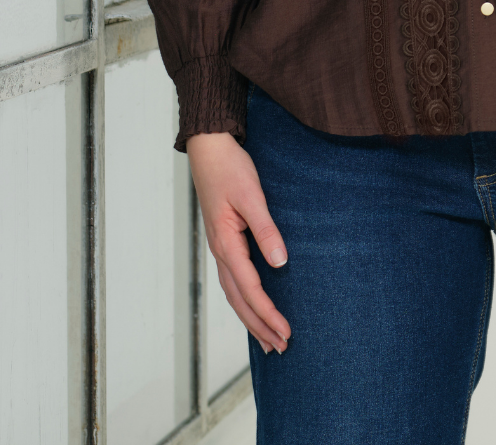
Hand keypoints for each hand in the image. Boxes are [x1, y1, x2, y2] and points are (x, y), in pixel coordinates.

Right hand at [187, 132, 291, 355]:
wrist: (209, 148)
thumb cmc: (230, 168)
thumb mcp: (252, 196)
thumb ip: (266, 229)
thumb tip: (280, 262)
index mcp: (226, 243)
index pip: (251, 289)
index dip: (268, 313)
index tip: (286, 332)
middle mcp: (220, 251)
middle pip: (239, 299)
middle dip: (259, 326)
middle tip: (281, 348)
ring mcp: (219, 246)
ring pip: (234, 292)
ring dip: (251, 317)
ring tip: (269, 338)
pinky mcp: (223, 239)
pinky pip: (233, 279)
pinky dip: (244, 298)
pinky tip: (253, 304)